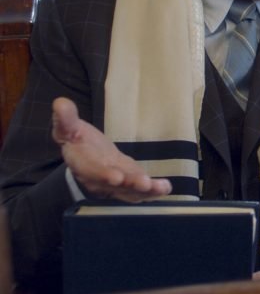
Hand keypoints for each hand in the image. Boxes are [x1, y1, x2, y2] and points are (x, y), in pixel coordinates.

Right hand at [51, 97, 171, 201]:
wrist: (83, 156)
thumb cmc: (77, 140)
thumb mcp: (68, 127)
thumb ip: (66, 118)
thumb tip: (60, 102)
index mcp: (83, 164)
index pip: (93, 171)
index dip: (103, 174)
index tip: (116, 177)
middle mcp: (99, 179)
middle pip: (115, 185)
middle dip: (130, 185)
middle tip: (145, 184)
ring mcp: (115, 184)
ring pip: (130, 191)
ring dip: (146, 191)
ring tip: (162, 188)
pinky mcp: (128, 184)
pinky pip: (140, 190)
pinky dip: (152, 191)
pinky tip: (166, 188)